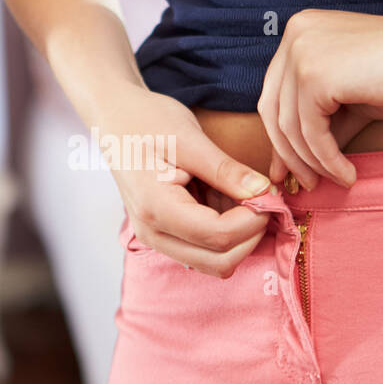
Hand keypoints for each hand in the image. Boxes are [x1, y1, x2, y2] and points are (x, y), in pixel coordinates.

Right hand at [93, 84, 273, 277]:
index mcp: (157, 208)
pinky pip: (204, 251)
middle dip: (251, 234)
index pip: (218, 236)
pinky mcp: (164, 236)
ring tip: (238, 195)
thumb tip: (264, 193)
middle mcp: (153, 234)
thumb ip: (226, 170)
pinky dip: (226, 234)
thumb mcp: (190, 138)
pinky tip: (224, 199)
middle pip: (220, 262)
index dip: (253, 219)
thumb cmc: (147, 120)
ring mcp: (156, 239)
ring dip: (239, 236)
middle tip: (262, 198)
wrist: (114, 120)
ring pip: (215, 263)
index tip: (268, 192)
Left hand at [258, 8, 382, 187]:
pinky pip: (312, 134)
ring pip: (290, 126)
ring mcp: (303, 52)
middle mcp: (295, 34)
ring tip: (332, 181)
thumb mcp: (348, 97)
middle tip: (305, 184)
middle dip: (288, 153)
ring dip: (311, 162)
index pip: (273, 92)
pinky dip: (328, 160)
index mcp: (300, 30)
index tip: (286, 169)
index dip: (278, 136)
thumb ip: (317, 120)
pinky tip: (347, 175)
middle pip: (272, 109)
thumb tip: (288, 162)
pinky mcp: (316, 76)